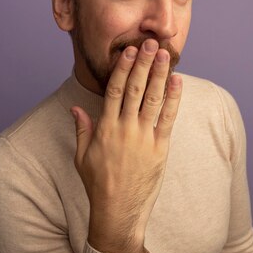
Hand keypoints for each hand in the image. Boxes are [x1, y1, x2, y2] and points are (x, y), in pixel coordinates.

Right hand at [71, 39, 182, 252]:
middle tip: (150, 43)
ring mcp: (143, 138)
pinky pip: (168, 119)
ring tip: (165, 55)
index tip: (128, 51)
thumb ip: (81, 129)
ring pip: (153, 99)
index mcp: (105, 128)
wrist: (117, 210)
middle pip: (135, 88)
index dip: (123, 68)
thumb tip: (75, 109)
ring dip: (160, 74)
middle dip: (143, 63)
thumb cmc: (98, 184)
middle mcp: (124, 129)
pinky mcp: (159, 149)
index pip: (115, 90)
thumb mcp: (82, 156)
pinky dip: (173, 99)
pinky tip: (177, 82)